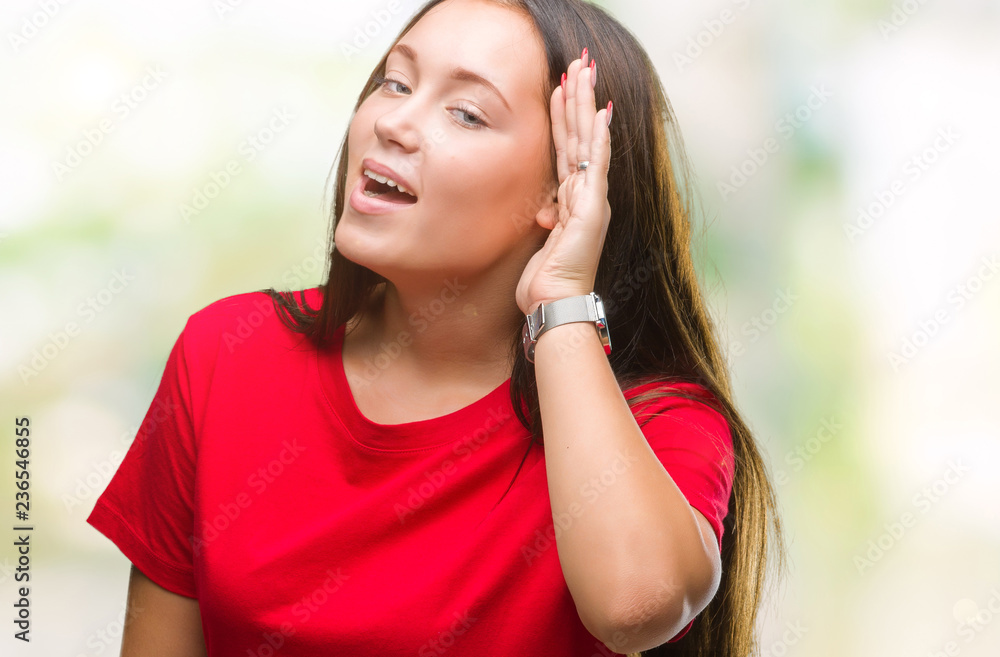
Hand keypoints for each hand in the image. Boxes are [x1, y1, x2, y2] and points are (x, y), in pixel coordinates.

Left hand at [515, 48, 612, 316]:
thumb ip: (542, 218)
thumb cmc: (543, 282)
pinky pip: (595, 165)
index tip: (559, 87)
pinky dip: (597, 137)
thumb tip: (541, 209)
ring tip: (585, 71)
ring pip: (587, 141)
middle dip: (578, 98)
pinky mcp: (593, 209)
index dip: (563, 117)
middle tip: (578, 63)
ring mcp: (592, 200)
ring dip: (585, 104)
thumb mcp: (538, 241)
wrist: (555, 305)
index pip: (566, 148)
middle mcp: (585, 195)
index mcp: (571, 200)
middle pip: (580, 136)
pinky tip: (599, 112)